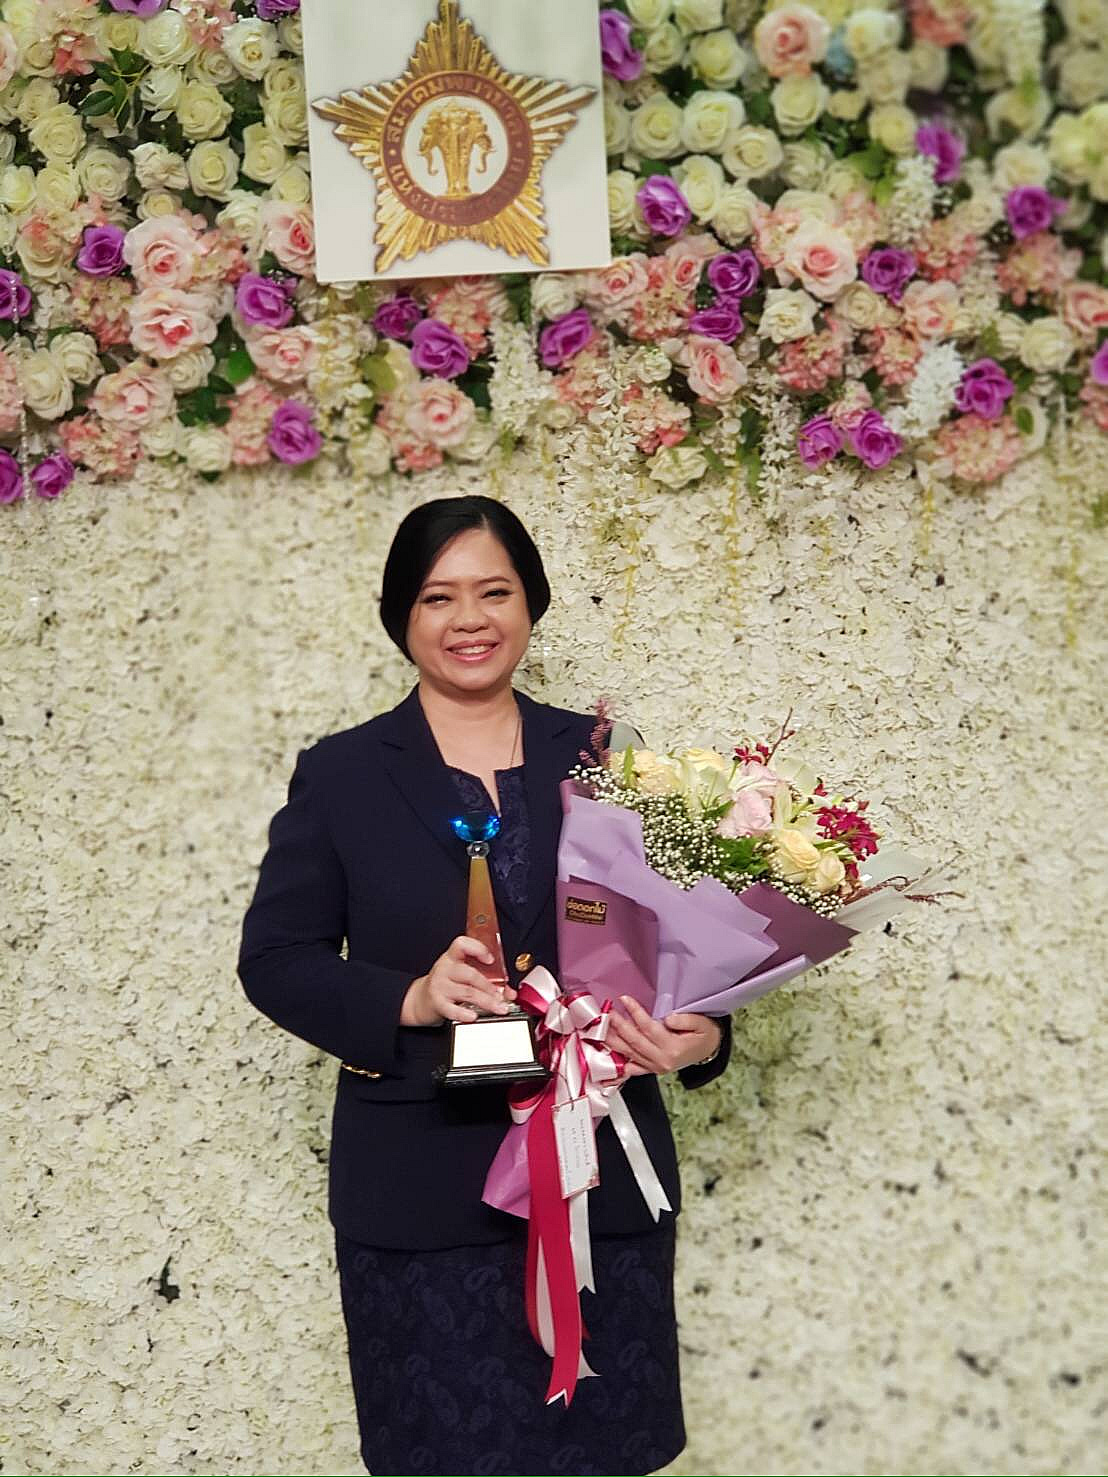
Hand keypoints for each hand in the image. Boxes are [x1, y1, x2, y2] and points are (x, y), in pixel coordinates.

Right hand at [400, 935, 516, 1026]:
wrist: (419, 1000)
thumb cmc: (446, 985)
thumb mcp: (461, 976)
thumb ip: (485, 979)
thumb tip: (510, 992)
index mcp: (452, 957)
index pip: (462, 945)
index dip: (477, 949)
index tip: (491, 960)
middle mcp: (445, 969)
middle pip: (470, 974)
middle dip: (490, 986)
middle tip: (503, 996)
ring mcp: (440, 986)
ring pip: (467, 991)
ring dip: (486, 1001)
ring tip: (498, 1007)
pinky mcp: (437, 1003)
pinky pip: (452, 1009)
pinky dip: (465, 1013)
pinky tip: (474, 1016)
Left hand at [605, 997, 722, 1077]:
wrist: (708, 1050)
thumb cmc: (704, 1035)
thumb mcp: (701, 1023)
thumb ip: (685, 1020)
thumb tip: (667, 1018)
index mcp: (673, 1048)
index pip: (649, 1028)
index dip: (636, 1013)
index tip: (625, 1000)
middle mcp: (661, 1060)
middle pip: (635, 1042)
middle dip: (618, 1026)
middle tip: (607, 1013)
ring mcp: (655, 1067)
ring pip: (628, 1054)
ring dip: (612, 1042)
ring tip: (600, 1029)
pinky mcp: (651, 1070)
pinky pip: (631, 1070)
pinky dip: (617, 1068)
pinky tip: (605, 1065)